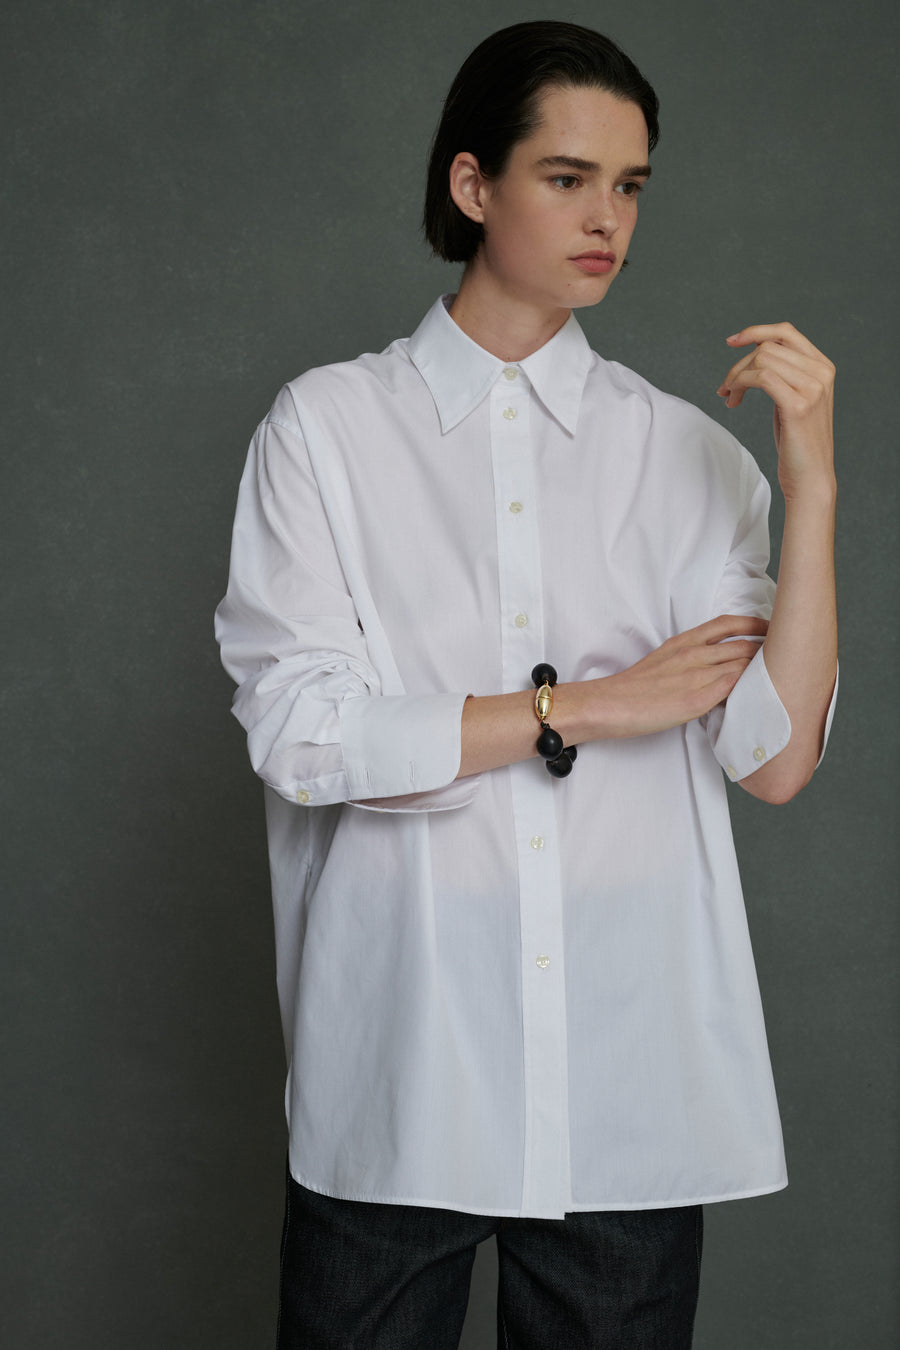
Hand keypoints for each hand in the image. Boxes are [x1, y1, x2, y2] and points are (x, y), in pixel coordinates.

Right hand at [598, 614, 768, 737]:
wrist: (608, 703)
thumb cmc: (632, 689)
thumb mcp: (661, 661)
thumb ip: (688, 659)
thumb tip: (713, 668)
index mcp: (683, 642)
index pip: (727, 624)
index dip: (755, 623)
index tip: (773, 627)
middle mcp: (692, 653)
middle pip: (743, 645)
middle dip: (769, 650)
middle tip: (789, 655)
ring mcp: (695, 676)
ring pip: (742, 666)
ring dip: (765, 671)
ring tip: (784, 677)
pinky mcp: (696, 699)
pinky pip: (733, 689)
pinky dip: (751, 690)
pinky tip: (762, 696)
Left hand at [717, 323, 834, 500]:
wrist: (810, 477)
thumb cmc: (798, 442)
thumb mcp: (793, 399)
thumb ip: (784, 375)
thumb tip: (754, 354)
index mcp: (822, 366)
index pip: (786, 332)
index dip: (755, 331)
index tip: (731, 341)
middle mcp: (821, 372)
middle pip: (768, 347)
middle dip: (739, 365)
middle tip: (725, 388)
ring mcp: (812, 387)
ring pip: (761, 359)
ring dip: (736, 376)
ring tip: (728, 396)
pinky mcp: (798, 405)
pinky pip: (761, 377)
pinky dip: (740, 384)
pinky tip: (733, 401)